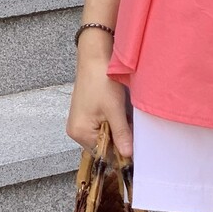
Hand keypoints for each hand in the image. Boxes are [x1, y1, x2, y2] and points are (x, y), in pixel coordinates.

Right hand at [66, 30, 134, 156]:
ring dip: (117, 129)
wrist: (94, 57)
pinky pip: (101, 125)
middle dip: (119, 138)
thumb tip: (128, 155)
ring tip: (124, 115)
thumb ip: (121, 133)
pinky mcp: (86, 114)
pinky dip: (112, 121)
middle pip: (103, 145)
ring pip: (104, 135)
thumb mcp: (114, 109)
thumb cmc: (101, 80)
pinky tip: (119, 111)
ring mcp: (80, 122)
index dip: (120, 151)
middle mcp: (76, 130)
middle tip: (131, 125)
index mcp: (80, 133)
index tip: (136, 147)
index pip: (103, 153)